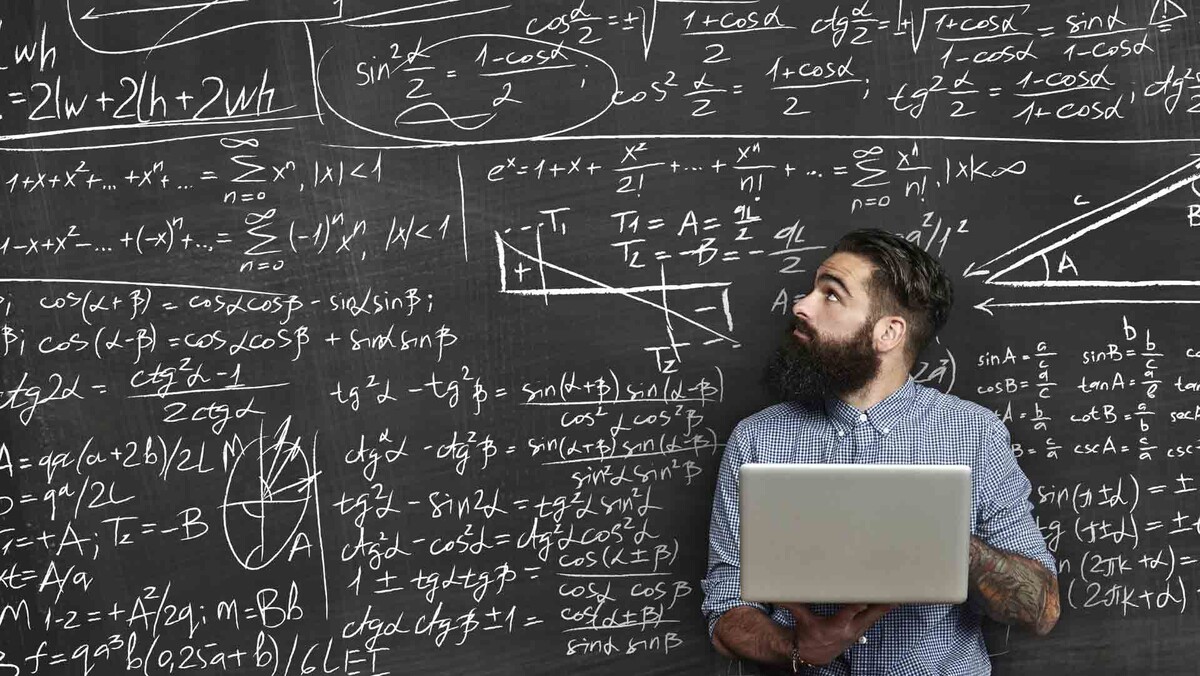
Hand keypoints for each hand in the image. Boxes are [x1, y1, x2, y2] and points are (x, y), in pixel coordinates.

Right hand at [777, 603, 896, 665]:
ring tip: (899, 590)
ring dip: (886, 605)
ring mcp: (858, 631)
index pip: (847, 615)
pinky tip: (892, 600)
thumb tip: (777, 595)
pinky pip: (875, 618)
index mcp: (834, 626)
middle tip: (892, 591)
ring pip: (876, 616)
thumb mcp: (801, 619)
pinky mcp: (861, 630)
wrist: (814, 653)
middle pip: (869, 615)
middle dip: (880, 604)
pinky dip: (883, 608)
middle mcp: (850, 629)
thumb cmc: (808, 633)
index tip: (864, 600)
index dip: (856, 608)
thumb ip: (792, 605)